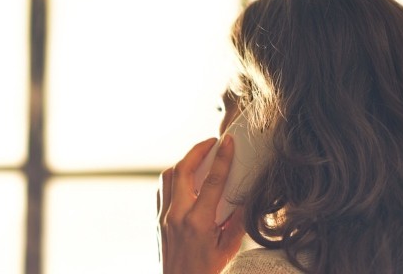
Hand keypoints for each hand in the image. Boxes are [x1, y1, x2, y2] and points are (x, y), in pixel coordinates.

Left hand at [157, 136, 245, 273]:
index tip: (228, 142)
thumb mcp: (228, 250)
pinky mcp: (159, 221)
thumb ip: (237, 223)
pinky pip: (163, 189)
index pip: (212, 181)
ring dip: (183, 162)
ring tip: (199, 156)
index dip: (222, 158)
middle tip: (212, 143)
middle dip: (197, 150)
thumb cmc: (205, 273)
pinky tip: (186, 178)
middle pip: (182, 170)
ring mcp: (165, 217)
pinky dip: (174, 177)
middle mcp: (177, 216)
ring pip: (168, 177)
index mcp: (198, 222)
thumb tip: (243, 200)